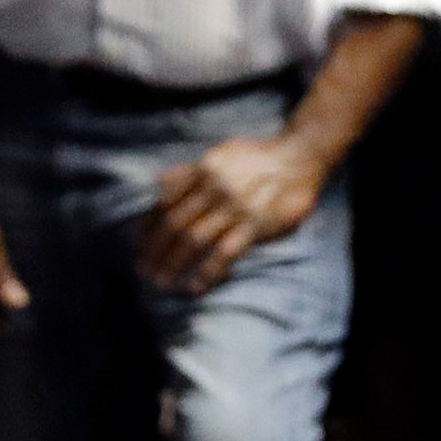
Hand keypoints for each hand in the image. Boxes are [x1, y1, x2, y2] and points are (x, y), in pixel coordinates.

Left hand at [142, 135, 325, 291]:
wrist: (300, 157)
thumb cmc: (257, 157)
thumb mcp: (219, 154)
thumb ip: (189, 171)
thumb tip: (158, 183)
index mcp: (203, 170)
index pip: (165, 201)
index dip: (149, 227)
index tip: (140, 246)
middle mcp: (214, 188)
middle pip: (174, 224)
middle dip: (155, 251)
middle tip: (144, 271)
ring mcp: (235, 207)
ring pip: (194, 239)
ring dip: (174, 264)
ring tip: (162, 283)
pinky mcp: (256, 226)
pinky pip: (225, 253)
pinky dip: (207, 271)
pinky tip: (194, 286)